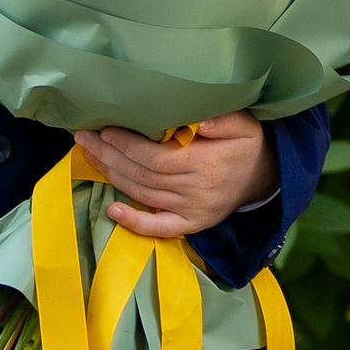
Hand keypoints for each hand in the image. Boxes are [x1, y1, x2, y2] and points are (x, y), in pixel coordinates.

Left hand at [76, 112, 271, 240]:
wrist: (266, 176)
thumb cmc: (248, 145)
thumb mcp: (246, 125)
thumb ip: (225, 121)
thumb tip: (200, 121)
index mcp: (205, 164)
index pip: (156, 158)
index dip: (127, 146)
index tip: (106, 130)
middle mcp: (196, 190)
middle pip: (143, 175)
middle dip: (109, 156)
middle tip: (83, 138)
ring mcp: (192, 210)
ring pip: (144, 195)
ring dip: (112, 177)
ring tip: (89, 157)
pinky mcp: (192, 223)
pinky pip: (159, 228)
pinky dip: (135, 223)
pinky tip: (112, 212)